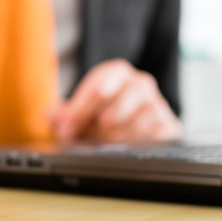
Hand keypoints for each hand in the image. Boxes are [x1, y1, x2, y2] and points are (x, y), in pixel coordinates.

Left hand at [50, 59, 181, 142]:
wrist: (134, 125)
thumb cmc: (101, 115)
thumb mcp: (80, 113)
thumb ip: (64, 115)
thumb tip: (52, 117)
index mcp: (117, 73)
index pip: (99, 85)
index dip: (80, 108)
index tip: (67, 127)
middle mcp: (140, 84)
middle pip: (126, 96)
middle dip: (106, 117)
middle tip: (93, 132)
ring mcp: (157, 104)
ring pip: (142, 116)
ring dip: (120, 133)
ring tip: (107, 143)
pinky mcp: (169, 125)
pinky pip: (157, 134)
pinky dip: (139, 143)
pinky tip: (127, 148)